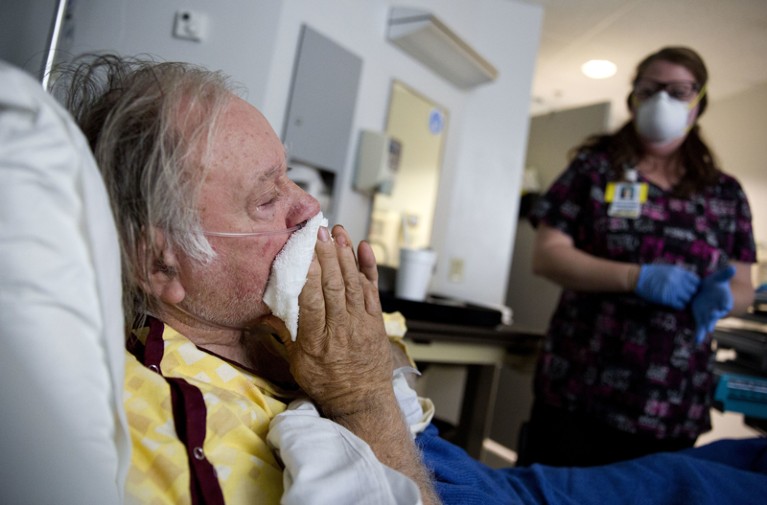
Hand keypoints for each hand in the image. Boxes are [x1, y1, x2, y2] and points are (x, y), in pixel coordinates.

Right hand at [281, 224, 393, 417]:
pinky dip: (368, 268)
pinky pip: (372, 290)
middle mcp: (340, 328)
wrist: (362, 401)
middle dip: (326, 255)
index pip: (312, 300)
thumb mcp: (298, 362)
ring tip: (337, 232)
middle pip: (333, 286)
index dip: (309, 272)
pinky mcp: (375, 321)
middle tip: (319, 230)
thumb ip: (286, 332)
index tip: (303, 250)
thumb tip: (266, 310)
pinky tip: (364, 248)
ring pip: (352, 283)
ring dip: (345, 255)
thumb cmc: (326, 382)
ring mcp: (361, 323)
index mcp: (316, 340)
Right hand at [635, 264, 700, 308]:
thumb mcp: (668, 268)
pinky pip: (681, 305)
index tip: (689, 287)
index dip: (694, 285)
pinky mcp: (667, 299)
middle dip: (689, 293)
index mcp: (679, 272)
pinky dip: (679, 305)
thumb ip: (680, 274)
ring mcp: (673, 290)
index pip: (696, 281)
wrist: (638, 278)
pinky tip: (674, 303)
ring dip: (684, 300)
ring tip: (677, 299)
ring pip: (688, 299)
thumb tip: (691, 281)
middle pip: (693, 291)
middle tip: (683, 294)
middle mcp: (678, 280)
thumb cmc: (652, 273)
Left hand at [692, 265, 735, 344]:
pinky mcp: (700, 317)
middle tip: (709, 327)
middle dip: (712, 320)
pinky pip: (699, 327)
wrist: (706, 289)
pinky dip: (698, 335)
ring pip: (707, 324)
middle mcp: (717, 310)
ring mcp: (708, 314)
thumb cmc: (714, 283)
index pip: (725, 304)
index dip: (722, 307)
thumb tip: (732, 268)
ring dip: (703, 330)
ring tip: (700, 339)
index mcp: (724, 301)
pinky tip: (696, 343)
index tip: (719, 310)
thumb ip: (725, 274)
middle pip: (715, 316)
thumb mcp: (719, 277)